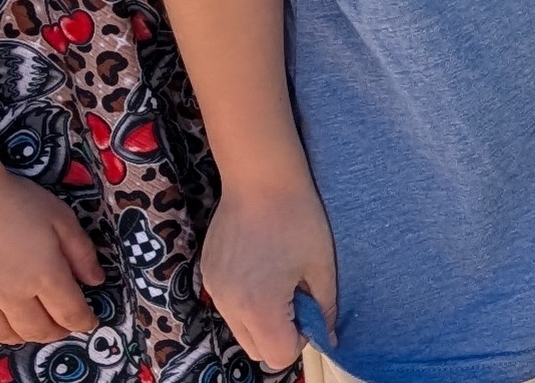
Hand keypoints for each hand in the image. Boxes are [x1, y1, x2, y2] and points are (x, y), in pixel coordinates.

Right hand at [0, 162, 103, 344]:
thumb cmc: (14, 199)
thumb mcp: (60, 217)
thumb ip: (81, 252)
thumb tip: (95, 280)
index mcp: (44, 275)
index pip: (70, 313)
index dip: (84, 321)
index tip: (90, 321)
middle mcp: (10, 294)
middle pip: (36, 329)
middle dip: (54, 333)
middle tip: (61, 327)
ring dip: (19, 336)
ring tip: (27, 330)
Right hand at [196, 173, 336, 368]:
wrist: (261, 178)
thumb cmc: (299, 219)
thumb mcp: (322, 267)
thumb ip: (324, 309)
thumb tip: (327, 337)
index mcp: (259, 306)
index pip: (277, 355)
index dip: (299, 339)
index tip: (309, 309)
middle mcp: (229, 304)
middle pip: (255, 349)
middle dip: (280, 334)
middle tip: (297, 296)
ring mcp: (214, 288)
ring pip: (239, 328)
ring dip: (261, 318)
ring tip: (279, 279)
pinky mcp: (207, 273)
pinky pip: (228, 305)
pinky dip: (246, 300)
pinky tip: (261, 267)